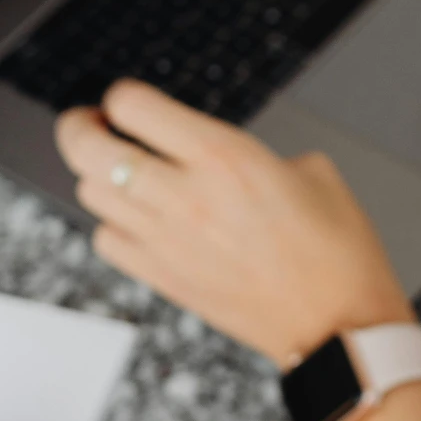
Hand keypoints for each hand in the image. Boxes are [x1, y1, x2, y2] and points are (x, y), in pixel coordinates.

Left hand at [56, 80, 412, 364]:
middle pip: (89, 147)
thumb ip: (254, 152)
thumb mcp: (312, 171)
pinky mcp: (163, 279)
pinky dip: (111, 223)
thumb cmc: (337, 252)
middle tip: (91, 122)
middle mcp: (185, 194)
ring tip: (118, 171)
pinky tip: (135, 218)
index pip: (132, 106)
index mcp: (224, 156)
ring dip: (97, 174)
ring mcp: (166, 241)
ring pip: (89, 192)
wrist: (340, 325)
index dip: (123, 95)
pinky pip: (105, 240)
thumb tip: (225, 155)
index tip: (128, 101)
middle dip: (80, 126)